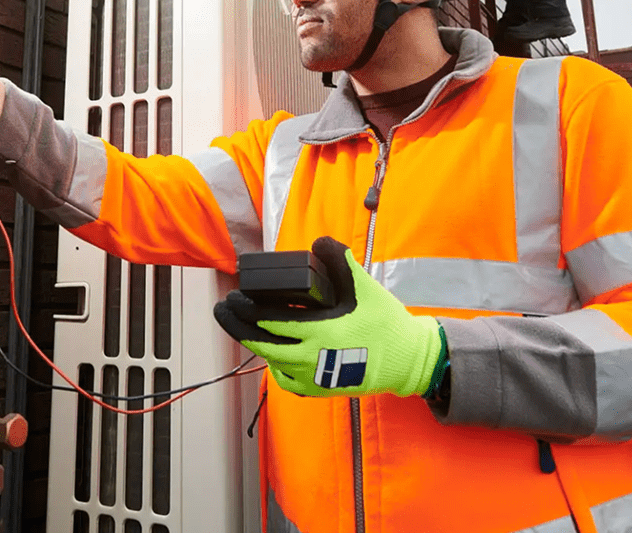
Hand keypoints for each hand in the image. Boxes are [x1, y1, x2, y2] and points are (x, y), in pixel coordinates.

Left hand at [214, 237, 445, 397]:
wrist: (408, 362)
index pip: (272, 320)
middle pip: (262, 343)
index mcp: (320, 332)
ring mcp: (313, 378)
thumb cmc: (386, 324)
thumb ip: (340, 261)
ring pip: (271, 361)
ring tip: (240, 327)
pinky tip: (271, 353)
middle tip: (223, 310)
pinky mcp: (319, 389)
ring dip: (253, 344)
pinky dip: (274, 365)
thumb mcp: (365, 287)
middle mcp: (311, 358)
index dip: (247, 309)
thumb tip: (319, 241)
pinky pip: (286, 380)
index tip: (234, 296)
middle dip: (238, 325)